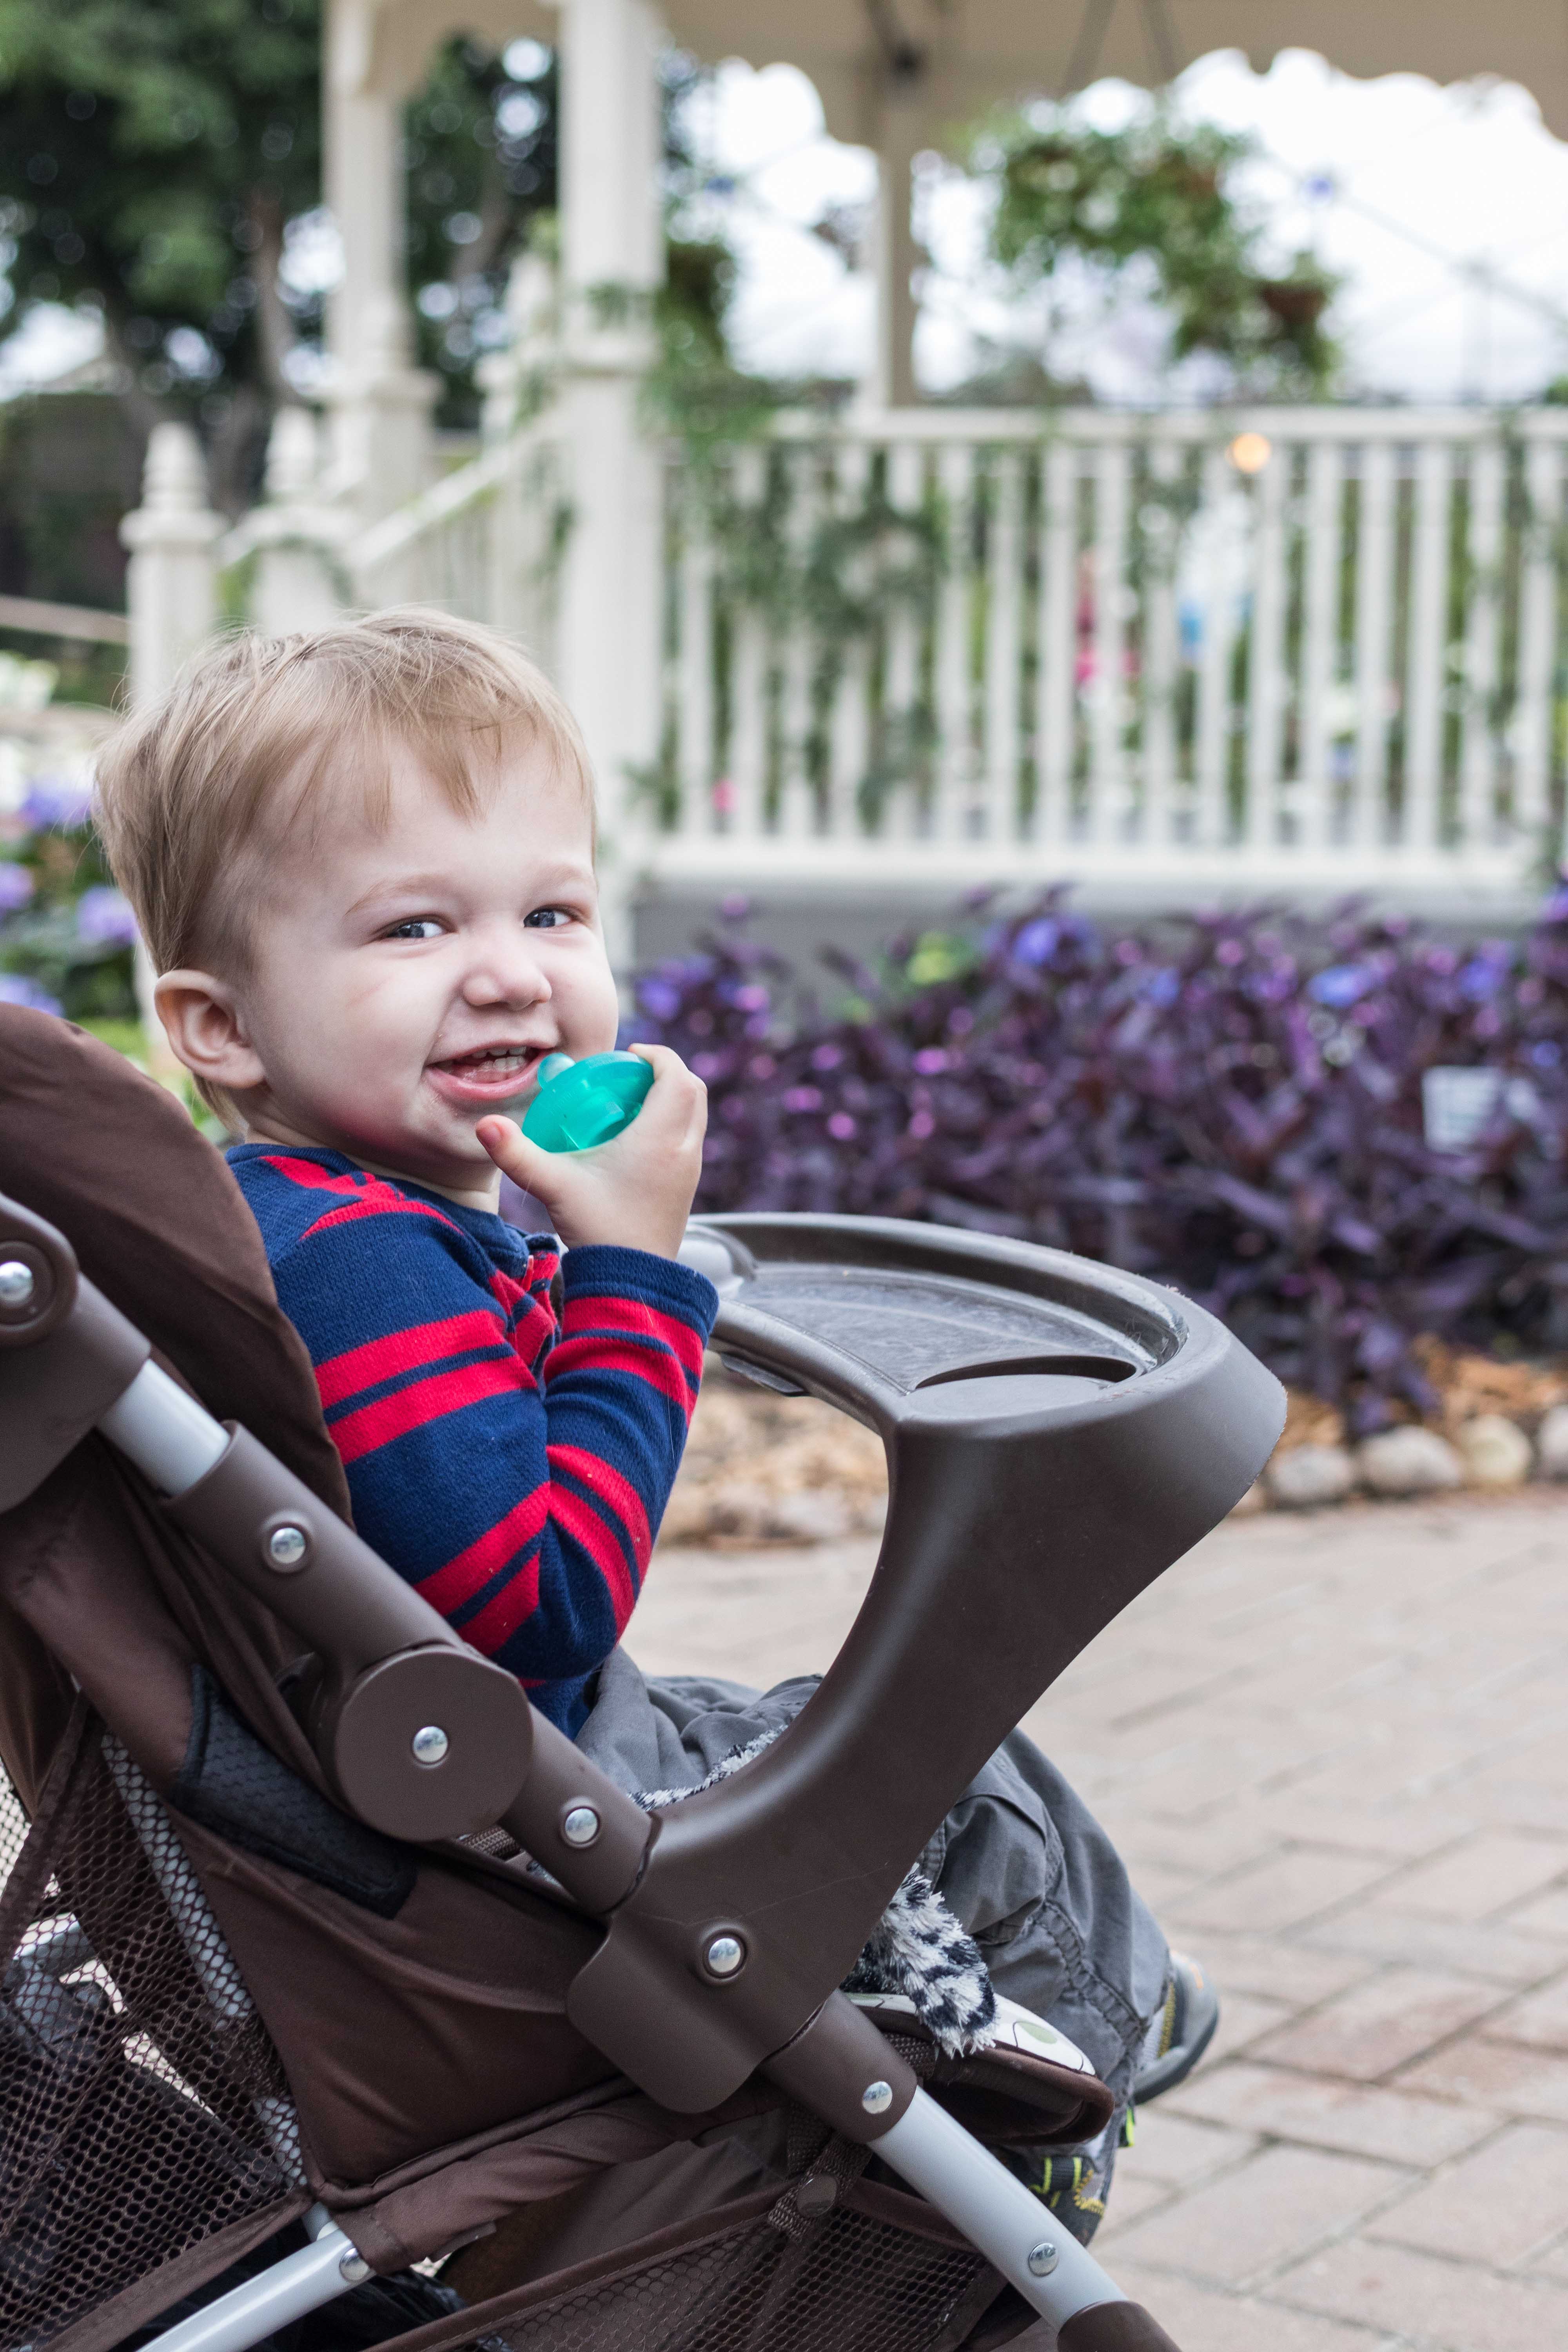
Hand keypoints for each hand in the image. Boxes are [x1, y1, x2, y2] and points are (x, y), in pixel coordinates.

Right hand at [475, 1044, 707, 1258]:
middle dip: (668, 1072)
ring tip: (633, 1102)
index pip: (676, 1077)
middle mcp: (684, 1150)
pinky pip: (690, 1139)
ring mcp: (691, 1170)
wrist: (631, 1281)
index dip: (658, 1056)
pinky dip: (674, 1124)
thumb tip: (484, 1125)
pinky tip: (639, 1137)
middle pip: (694, 1091)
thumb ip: (517, 1154)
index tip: (631, 1055)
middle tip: (631, 1074)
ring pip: (696, 1116)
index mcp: (661, 1138)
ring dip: (674, 1098)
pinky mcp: (687, 1188)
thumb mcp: (553, 1186)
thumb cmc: (599, 1231)